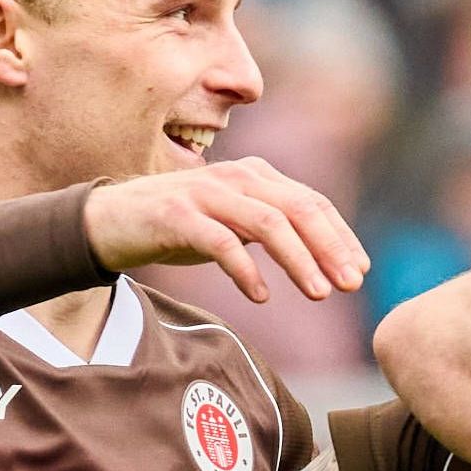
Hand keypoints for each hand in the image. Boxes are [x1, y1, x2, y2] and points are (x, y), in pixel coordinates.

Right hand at [83, 158, 369, 304]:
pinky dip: (245, 269)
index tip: (361, 270)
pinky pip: (219, 242)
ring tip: (318, 294)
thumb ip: (272, 229)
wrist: (108, 221)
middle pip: (298, 209)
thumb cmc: (179, 225)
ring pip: (267, 223)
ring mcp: (205, 193)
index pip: (311, 202)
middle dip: (330, 248)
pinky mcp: (176, 215)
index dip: (340, 236)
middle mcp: (235, 178)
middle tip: (350, 285)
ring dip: (298, 260)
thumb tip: (324, 256)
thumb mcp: (233, 223)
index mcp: (255, 176)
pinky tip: (261, 295)